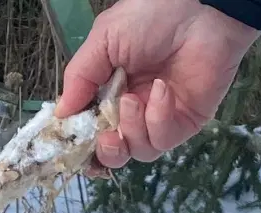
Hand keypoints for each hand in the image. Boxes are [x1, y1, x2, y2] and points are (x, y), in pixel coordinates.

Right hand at [55, 0, 259, 169]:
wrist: (199, 11)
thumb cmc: (151, 16)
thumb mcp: (103, 40)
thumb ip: (80, 77)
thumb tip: (61, 114)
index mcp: (109, 91)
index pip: (90, 129)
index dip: (80, 143)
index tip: (69, 145)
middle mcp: (133, 109)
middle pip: (114, 152)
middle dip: (106, 151)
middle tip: (105, 136)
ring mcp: (159, 118)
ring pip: (138, 150)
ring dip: (131, 129)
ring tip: (133, 99)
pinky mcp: (185, 123)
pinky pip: (163, 139)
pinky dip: (158, 117)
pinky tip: (161, 90)